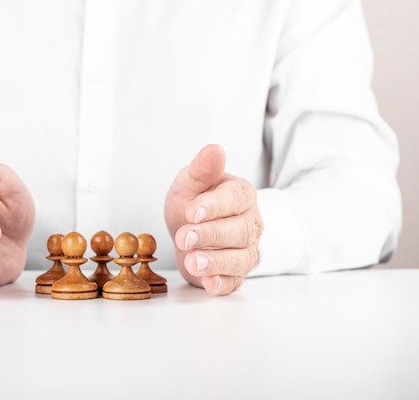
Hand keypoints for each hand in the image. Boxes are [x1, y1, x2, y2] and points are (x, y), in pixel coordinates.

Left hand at [164, 144, 262, 294]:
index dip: (215, 206)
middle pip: (240, 231)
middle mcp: (249, 223)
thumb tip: (215, 149)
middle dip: (212, 235)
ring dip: (216, 262)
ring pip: (240, 258)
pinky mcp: (235, 274)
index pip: (235, 199)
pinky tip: (209, 283)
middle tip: (185, 236)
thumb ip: (202, 169)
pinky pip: (235, 281)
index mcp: (241, 195)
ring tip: (192, 262)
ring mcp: (246, 250)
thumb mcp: (190, 182)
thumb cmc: (192, 202)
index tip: (192, 212)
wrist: (189, 230)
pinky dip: (223, 283)